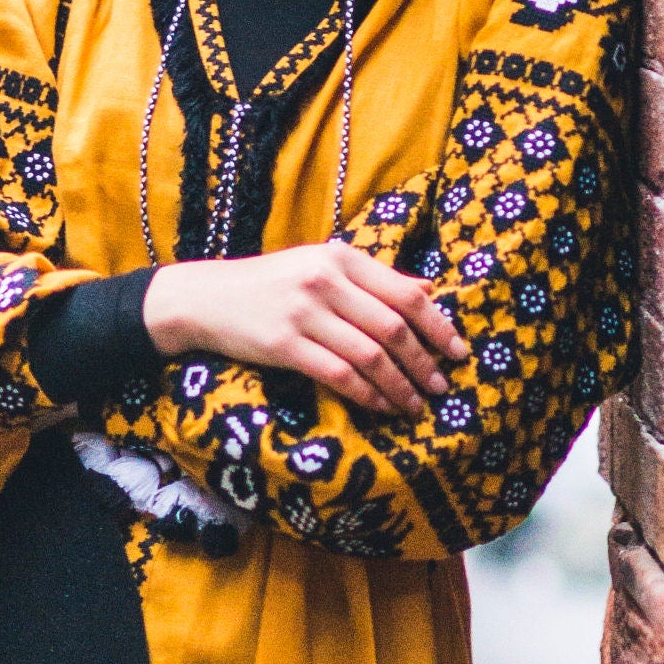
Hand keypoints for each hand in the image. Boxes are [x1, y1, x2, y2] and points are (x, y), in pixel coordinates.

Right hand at [142, 244, 466, 420]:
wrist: (204, 297)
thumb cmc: (270, 284)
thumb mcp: (320, 265)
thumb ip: (370, 278)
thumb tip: (427, 290)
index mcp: (341, 256)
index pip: (406, 292)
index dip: (438, 325)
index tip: (458, 351)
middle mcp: (325, 280)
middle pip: (393, 327)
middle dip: (424, 362)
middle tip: (440, 387)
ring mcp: (304, 312)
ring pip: (370, 356)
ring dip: (400, 386)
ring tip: (415, 405)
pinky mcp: (283, 344)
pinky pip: (338, 375)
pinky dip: (366, 395)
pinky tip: (381, 407)